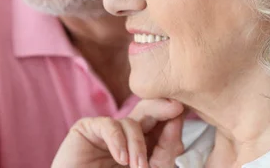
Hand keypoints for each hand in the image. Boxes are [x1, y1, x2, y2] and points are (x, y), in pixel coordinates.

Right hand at [51, 99, 185, 167]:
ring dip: (139, 145)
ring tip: (139, 167)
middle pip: (148, 113)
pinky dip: (118, 142)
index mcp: (143, 148)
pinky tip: (121, 159)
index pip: (161, 129)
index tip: (181, 113)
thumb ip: (162, 159)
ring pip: (131, 122)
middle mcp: (126, 137)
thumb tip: (177, 135)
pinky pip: (109, 126)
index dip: (173, 121)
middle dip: (162, 109)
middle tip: (175, 108)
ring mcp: (108, 132)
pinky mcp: (88, 129)